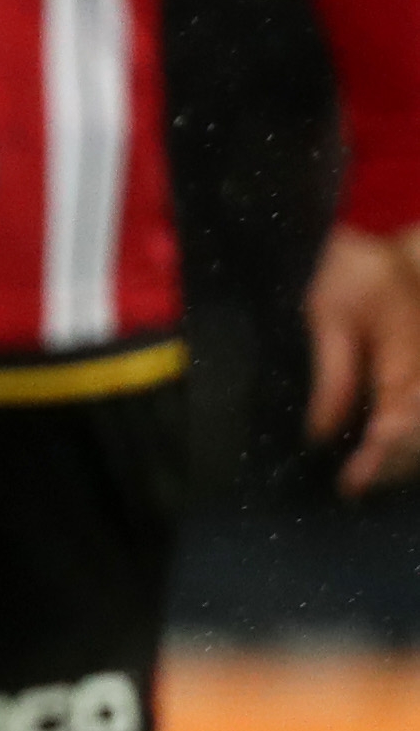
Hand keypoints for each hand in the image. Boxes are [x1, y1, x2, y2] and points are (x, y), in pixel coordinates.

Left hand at [303, 223, 419, 494]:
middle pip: (418, 437)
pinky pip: (419, 410)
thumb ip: (333, 376)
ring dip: (401, 457)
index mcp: (407, 364)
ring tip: (363, 475)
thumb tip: (320, 431)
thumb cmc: (357, 273)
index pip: (397, 427)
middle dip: (388, 468)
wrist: (391, 244)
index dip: (374, 462)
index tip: (350, 485)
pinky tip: (380, 444)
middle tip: (351, 486)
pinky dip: (407, 435)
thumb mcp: (329, 317)